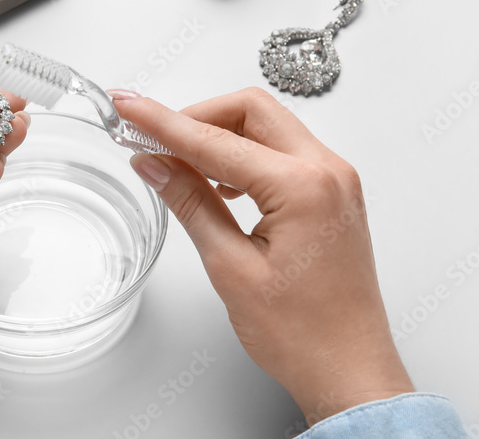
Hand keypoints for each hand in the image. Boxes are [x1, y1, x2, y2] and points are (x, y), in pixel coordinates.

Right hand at [111, 87, 412, 424]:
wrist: (350, 372)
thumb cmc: (303, 335)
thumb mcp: (230, 266)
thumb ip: (191, 202)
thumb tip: (155, 163)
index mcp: (304, 187)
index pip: (216, 140)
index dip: (163, 122)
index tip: (128, 107)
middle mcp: (328, 172)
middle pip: (250, 110)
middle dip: (196, 116)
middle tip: (151, 136)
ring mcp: (335, 181)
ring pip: (267, 127)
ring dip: (219, 135)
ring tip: (177, 164)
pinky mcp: (332, 195)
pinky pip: (282, 152)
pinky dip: (244, 154)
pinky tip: (216, 182)